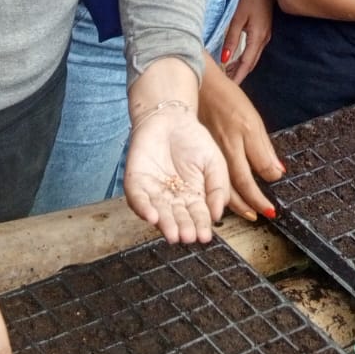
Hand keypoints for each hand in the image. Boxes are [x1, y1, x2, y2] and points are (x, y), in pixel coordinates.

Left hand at [124, 104, 228, 242]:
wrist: (172, 116)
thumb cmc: (195, 139)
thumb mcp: (216, 163)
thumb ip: (218, 188)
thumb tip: (217, 215)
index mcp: (192, 196)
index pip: (197, 215)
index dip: (200, 226)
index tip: (205, 236)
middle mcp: (172, 198)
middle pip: (178, 217)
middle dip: (183, 228)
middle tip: (188, 237)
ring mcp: (153, 191)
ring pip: (158, 212)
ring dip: (165, 224)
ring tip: (173, 234)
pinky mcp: (136, 181)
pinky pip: (138, 198)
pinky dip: (143, 208)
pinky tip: (152, 216)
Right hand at [199, 64, 281, 221]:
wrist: (200, 86)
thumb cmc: (228, 100)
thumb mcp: (252, 120)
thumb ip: (263, 149)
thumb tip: (277, 172)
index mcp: (241, 138)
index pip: (254, 173)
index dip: (264, 189)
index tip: (272, 200)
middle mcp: (224, 148)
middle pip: (238, 184)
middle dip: (251, 203)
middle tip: (262, 215)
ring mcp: (210, 152)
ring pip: (222, 185)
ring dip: (235, 203)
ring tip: (247, 213)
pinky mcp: (200, 153)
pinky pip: (210, 178)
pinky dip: (219, 191)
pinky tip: (225, 198)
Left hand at [219, 0, 272, 84]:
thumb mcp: (238, 18)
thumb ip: (231, 39)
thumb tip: (224, 59)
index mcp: (258, 38)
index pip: (246, 64)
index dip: (237, 77)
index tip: (229, 89)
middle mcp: (264, 39)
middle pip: (250, 63)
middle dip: (238, 74)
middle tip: (225, 83)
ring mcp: (266, 35)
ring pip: (252, 57)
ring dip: (241, 66)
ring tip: (227, 72)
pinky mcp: (264, 30)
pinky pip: (254, 50)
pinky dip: (244, 57)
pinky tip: (235, 57)